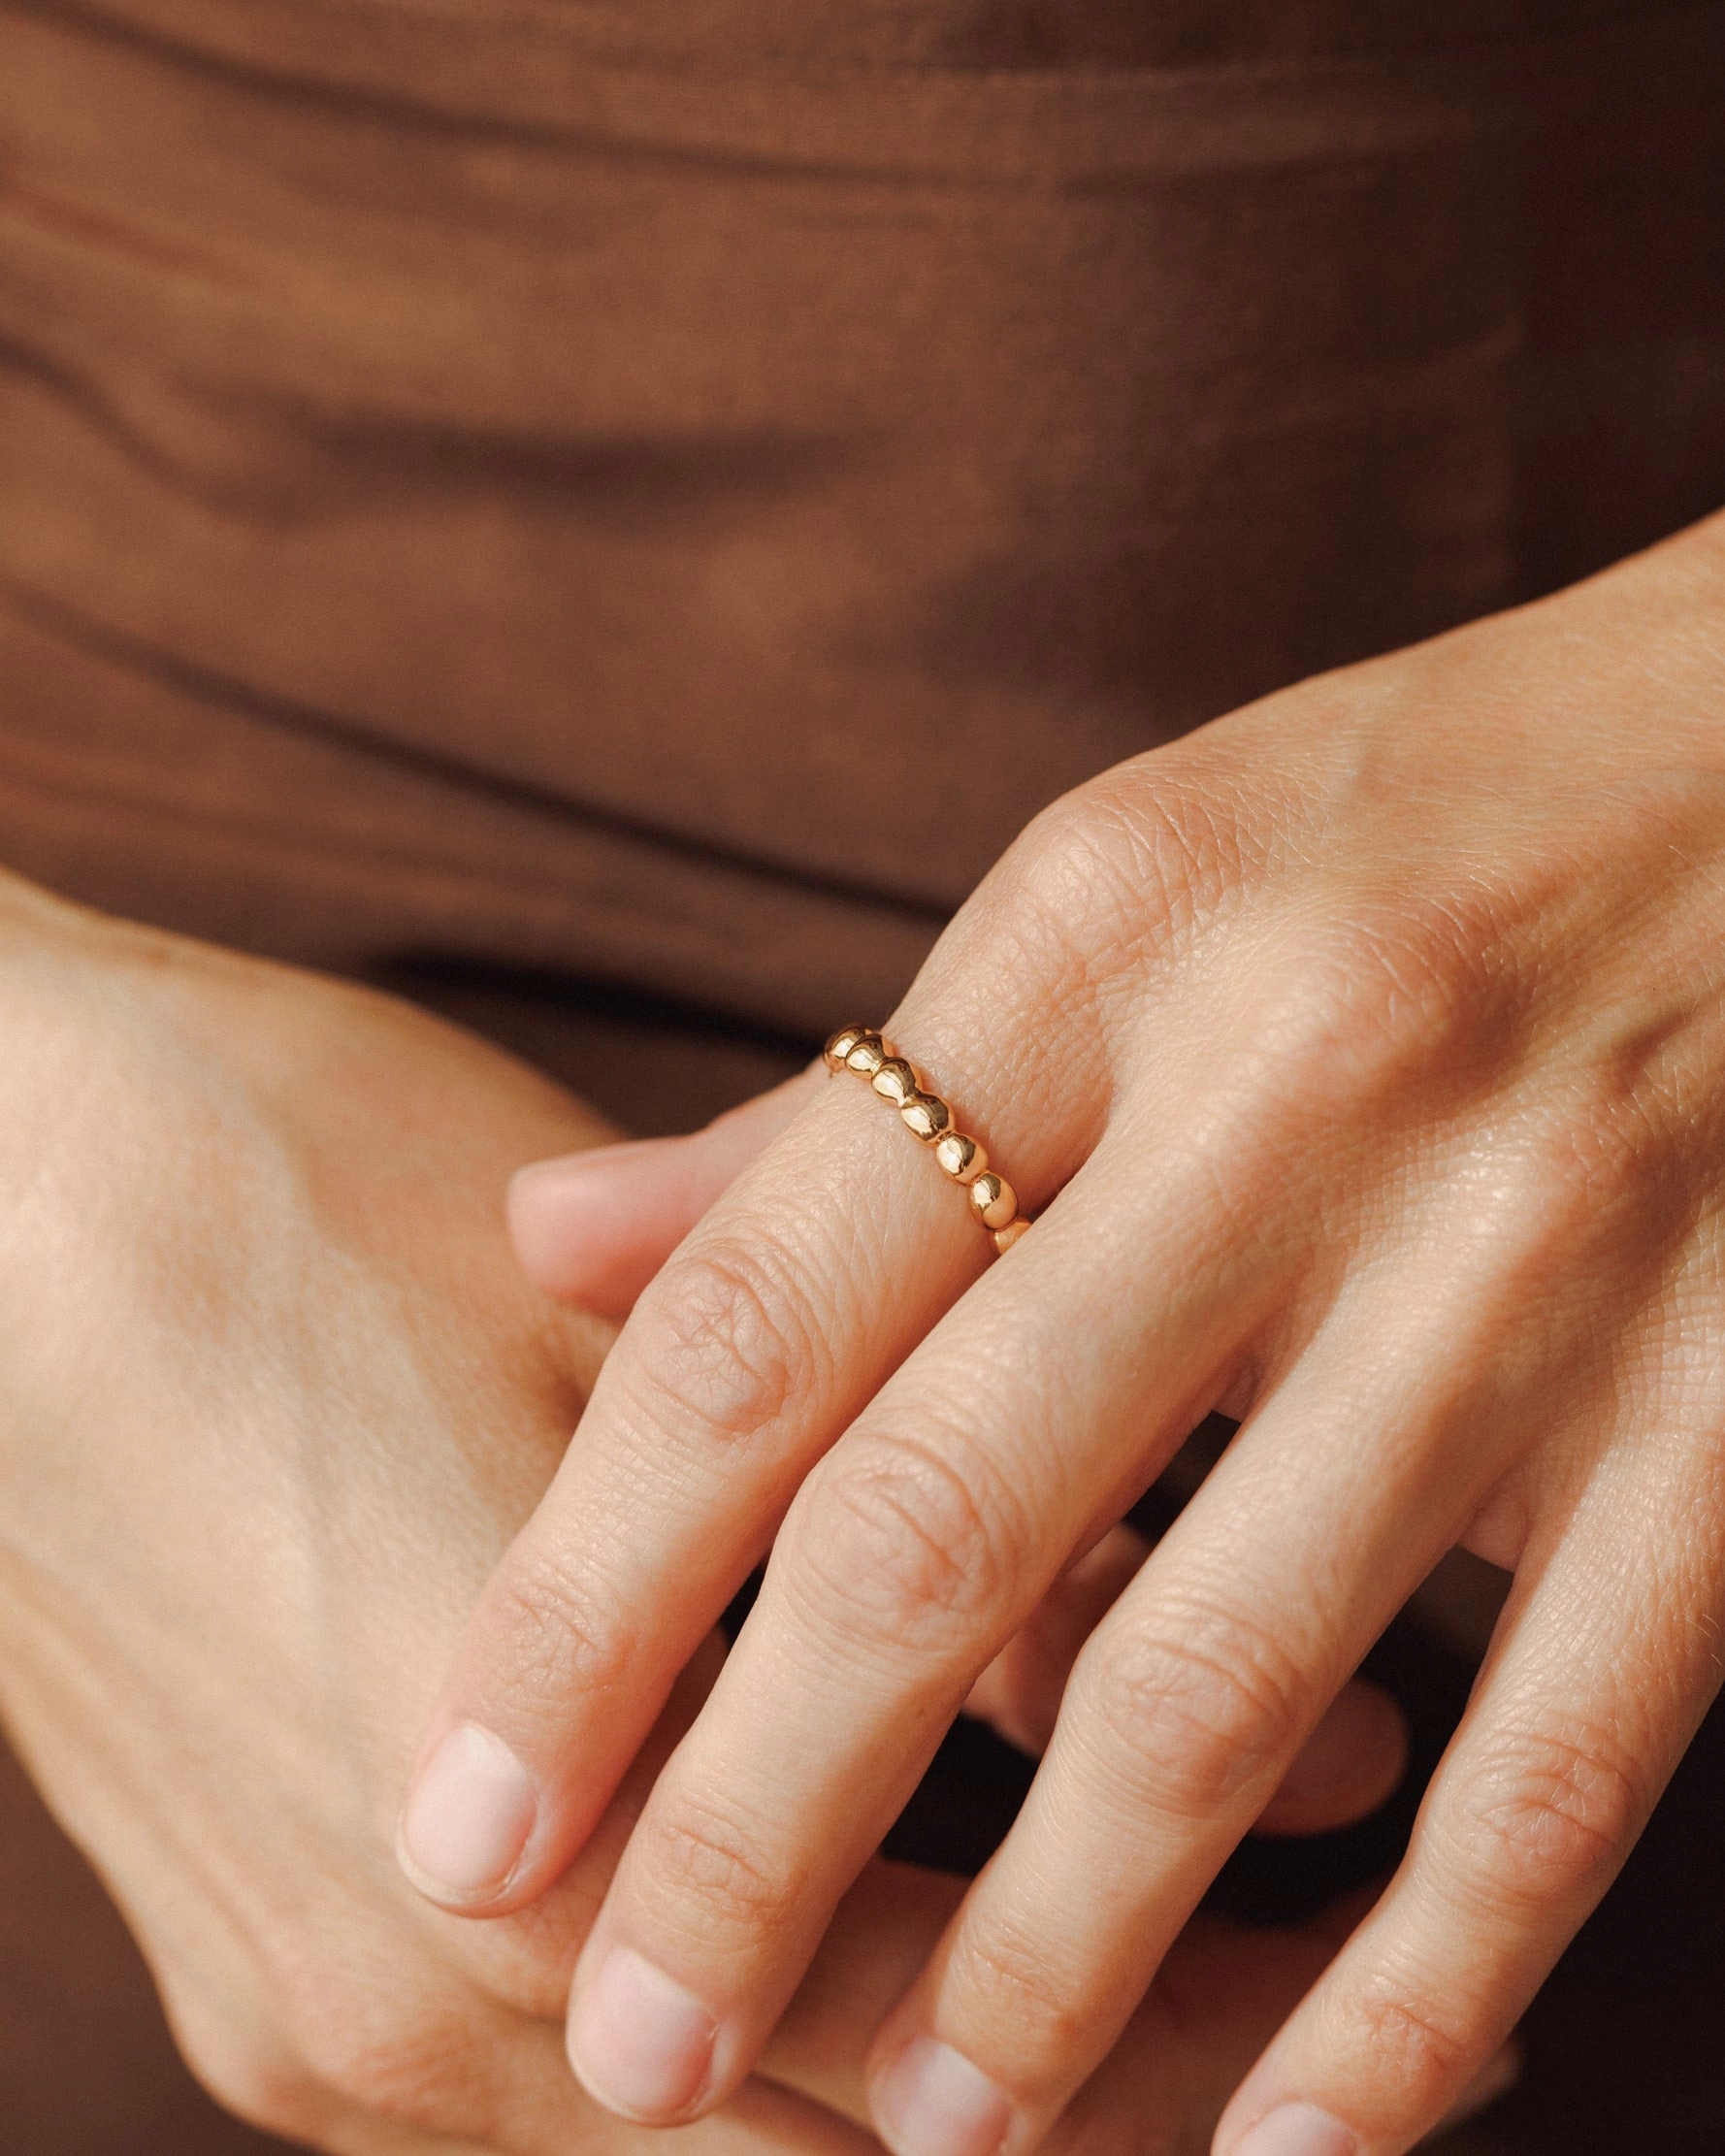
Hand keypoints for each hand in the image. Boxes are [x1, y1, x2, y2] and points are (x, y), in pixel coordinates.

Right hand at [0, 880, 1449, 2155]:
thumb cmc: (281, 1194)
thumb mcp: (635, 1356)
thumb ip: (882, 1546)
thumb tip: (1180, 1660)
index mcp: (515, 1825)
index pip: (935, 2040)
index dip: (1171, 2012)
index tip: (1371, 1960)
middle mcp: (398, 1988)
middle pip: (824, 2132)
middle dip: (1081, 2072)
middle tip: (1309, 1992)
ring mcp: (299, 2002)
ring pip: (687, 2124)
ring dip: (906, 2048)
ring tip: (1119, 1941)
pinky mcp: (247, 1950)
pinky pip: (544, 2064)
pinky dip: (733, 2019)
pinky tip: (848, 1893)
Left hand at [401, 515, 1724, 2155]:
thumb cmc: (1398, 824)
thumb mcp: (1100, 895)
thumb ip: (840, 1109)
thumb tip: (551, 1244)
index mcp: (1089, 945)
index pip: (763, 1317)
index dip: (586, 1595)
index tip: (465, 1808)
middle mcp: (1292, 1092)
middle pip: (944, 1528)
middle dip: (753, 1831)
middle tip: (627, 2045)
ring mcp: (1532, 1253)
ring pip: (1227, 1680)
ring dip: (1052, 1954)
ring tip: (924, 2131)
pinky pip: (1555, 1754)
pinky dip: (1414, 1977)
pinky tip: (1290, 2131)